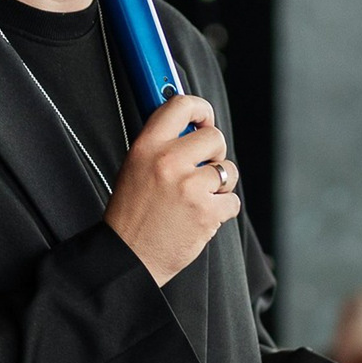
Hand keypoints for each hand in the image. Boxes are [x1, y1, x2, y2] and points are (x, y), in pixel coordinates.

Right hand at [104, 95, 238, 286]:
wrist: (129, 257)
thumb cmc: (131, 216)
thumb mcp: (134, 168)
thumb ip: (161, 145)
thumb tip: (191, 127)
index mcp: (147, 148)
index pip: (180, 105)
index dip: (200, 108)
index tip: (204, 117)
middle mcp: (168, 162)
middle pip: (214, 137)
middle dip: (214, 153)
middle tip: (202, 167)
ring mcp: (189, 187)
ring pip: (228, 169)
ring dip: (219, 183)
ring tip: (198, 197)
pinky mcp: (207, 212)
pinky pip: (232, 200)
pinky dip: (222, 209)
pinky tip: (201, 215)